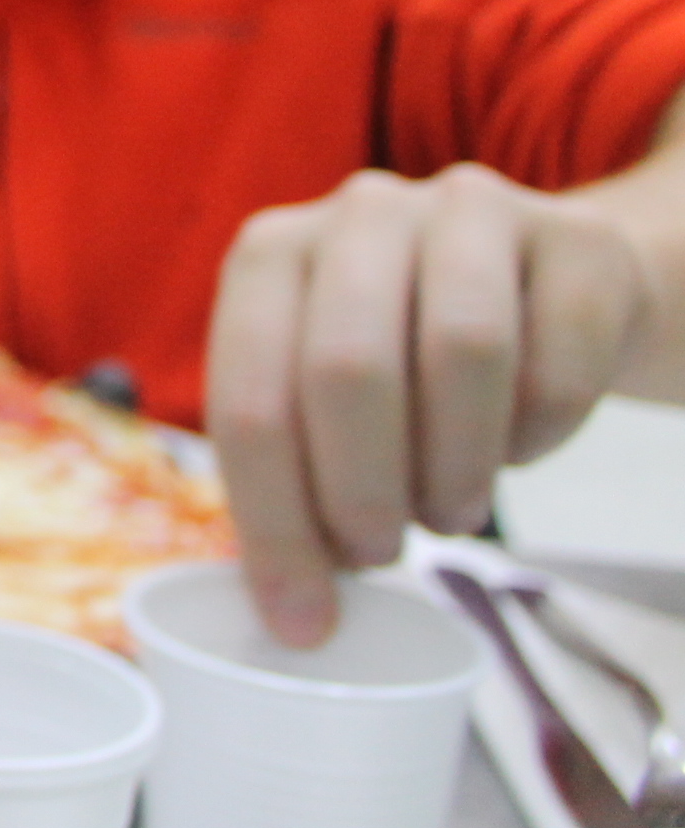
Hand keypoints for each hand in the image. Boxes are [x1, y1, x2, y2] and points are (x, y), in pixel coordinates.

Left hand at [206, 164, 646, 644]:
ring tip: (449, 510)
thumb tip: (293, 613)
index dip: (274, 520)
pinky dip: (538, 435)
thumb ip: (294, 477)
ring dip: (454, 467)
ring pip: (461, 353)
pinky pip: (560, 358)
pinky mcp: (575, 238)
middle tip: (381, 552)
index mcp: (270, 254)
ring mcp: (468, 211)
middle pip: (347, 370)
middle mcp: (358, 213)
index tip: (302, 616)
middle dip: (361, 492)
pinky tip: (516, 446)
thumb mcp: (326, 395)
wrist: (550, 287)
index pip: (251, 397)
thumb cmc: (413, 357)